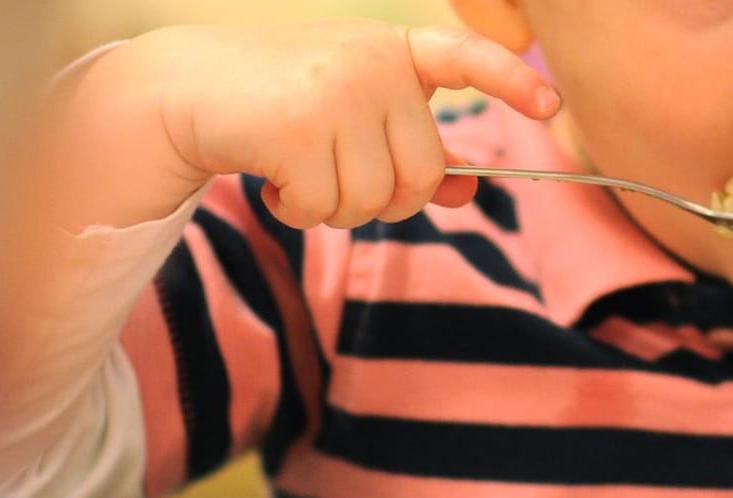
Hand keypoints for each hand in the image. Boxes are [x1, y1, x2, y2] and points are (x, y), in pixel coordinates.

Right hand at [56, 21, 557, 229]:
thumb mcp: (351, 114)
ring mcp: (338, 91)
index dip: (510, 81)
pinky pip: (327, 208)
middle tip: (336, 180)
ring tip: (297, 171)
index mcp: (392, 50)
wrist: (182, 90)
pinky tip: (273, 179)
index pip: (464, 56)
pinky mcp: (300, 126)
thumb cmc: (276, 106)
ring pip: (374, 199)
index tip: (549, 102)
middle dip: (381, 198)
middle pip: (420, 173)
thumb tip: (468, 189)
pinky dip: (299, 211)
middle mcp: (372, 62)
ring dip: (333, 208)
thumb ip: (407, 148)